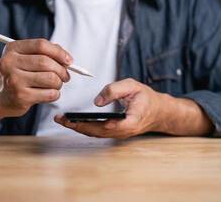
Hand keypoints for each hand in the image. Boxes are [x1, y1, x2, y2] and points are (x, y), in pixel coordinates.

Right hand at [0, 38, 72, 117]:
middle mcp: (10, 63)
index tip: (69, 60)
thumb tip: (67, 58)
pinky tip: (50, 93)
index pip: (41, 45)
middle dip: (62, 70)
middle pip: (46, 62)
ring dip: (59, 83)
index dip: (59, 52)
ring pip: (51, 78)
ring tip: (56, 85)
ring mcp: (14, 80)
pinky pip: (50, 94)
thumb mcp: (23, 59)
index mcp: (12, 49)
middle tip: (66, 76)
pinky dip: (55, 94)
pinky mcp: (21, 97)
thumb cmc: (17, 76)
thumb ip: (43, 53)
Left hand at [54, 78, 212, 137]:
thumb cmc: (147, 98)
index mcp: (132, 120)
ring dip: (79, 128)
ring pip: (97, 133)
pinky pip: (98, 132)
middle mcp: (124, 131)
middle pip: (99, 132)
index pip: (114, 126)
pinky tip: (74, 122)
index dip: (98, 125)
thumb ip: (115, 90)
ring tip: (63, 120)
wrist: (159, 111)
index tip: (80, 122)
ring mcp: (119, 133)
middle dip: (79, 126)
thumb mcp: (133, 86)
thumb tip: (97, 100)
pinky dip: (85, 127)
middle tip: (61, 119)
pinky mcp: (115, 132)